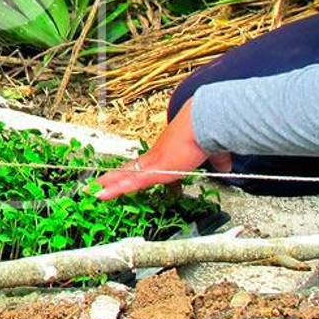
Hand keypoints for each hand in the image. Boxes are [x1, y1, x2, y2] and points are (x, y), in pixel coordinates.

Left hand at [94, 99, 220, 199]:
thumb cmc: (208, 135)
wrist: (204, 124)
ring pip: (124, 175)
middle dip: (116, 177)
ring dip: (109, 184)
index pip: (148, 165)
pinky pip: (127, 183)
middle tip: (100, 182)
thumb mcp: (213, 153)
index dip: (138, 171)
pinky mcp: (152, 170)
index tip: (130, 174)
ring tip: (92, 190)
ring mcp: (152, 163)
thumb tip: (226, 166)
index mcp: (167, 153)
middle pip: (131, 169)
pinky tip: (99, 194)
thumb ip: (217, 160)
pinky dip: (113, 189)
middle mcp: (156, 156)